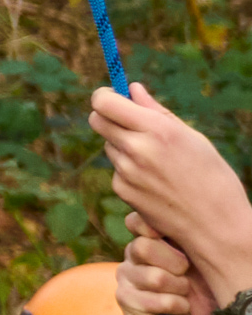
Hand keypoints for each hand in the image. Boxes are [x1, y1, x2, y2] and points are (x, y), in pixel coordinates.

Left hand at [97, 88, 251, 300]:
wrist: (218, 227)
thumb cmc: (213, 177)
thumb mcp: (193, 138)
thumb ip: (156, 111)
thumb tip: (132, 88)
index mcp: (157, 130)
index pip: (103, 101)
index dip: (105, 96)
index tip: (114, 97)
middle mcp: (137, 149)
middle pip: (97, 120)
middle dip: (108, 116)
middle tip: (129, 122)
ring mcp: (126, 172)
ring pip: (109, 145)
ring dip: (123, 145)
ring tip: (158, 161)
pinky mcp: (122, 190)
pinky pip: (116, 170)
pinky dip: (129, 170)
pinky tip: (156, 182)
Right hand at [131, 233, 211, 314]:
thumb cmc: (206, 302)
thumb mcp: (202, 270)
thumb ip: (186, 249)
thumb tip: (177, 234)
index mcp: (155, 242)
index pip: (138, 221)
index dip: (151, 226)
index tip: (172, 239)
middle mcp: (136, 256)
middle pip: (143, 246)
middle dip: (175, 264)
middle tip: (187, 276)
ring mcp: (127, 276)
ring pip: (152, 276)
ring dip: (178, 289)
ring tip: (186, 297)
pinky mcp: (125, 299)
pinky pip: (149, 298)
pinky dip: (173, 306)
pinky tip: (179, 309)